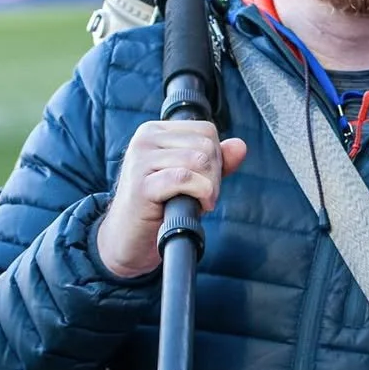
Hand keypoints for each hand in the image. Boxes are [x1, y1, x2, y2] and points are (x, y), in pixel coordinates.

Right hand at [96, 121, 246, 278]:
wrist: (128, 240)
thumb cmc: (160, 206)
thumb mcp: (193, 178)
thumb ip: (217, 161)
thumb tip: (240, 146)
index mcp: (155, 131)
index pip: (206, 130)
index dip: (217, 157)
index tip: (207, 180)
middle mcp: (145, 139)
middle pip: (206, 145)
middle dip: (215, 174)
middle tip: (206, 195)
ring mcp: (140, 160)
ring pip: (199, 161)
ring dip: (210, 187)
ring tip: (201, 202)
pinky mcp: (141, 185)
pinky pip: (184, 178)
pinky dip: (201, 193)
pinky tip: (198, 206)